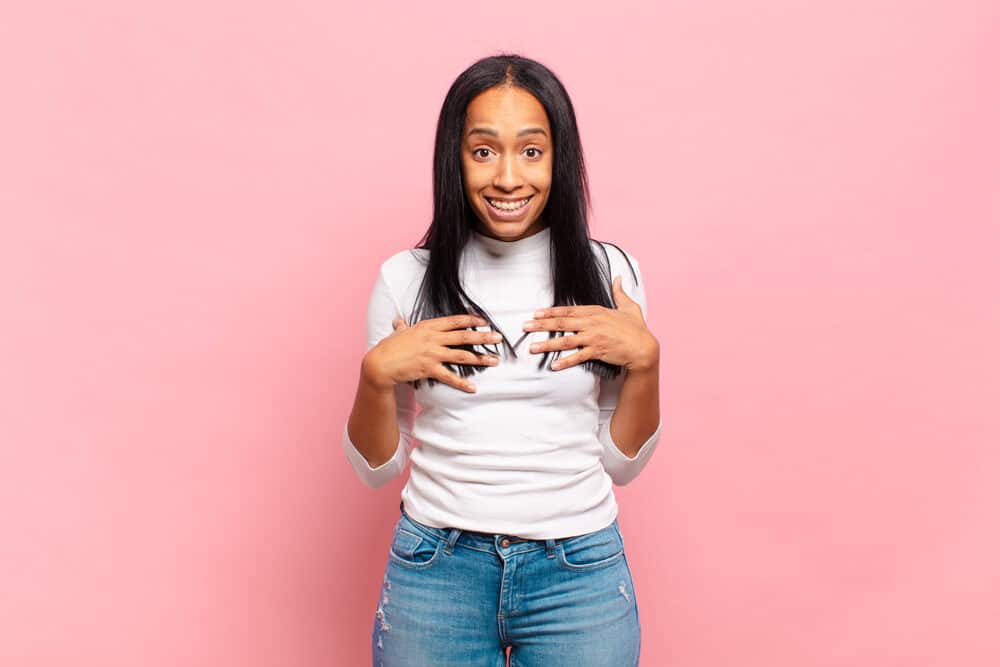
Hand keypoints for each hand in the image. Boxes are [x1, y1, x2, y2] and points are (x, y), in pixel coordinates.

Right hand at [363, 314, 501, 392]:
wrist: (380, 363)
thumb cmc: (388, 347)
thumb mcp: (397, 333)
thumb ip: (402, 327)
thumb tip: (398, 321)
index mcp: (427, 327)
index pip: (454, 321)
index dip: (471, 320)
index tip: (485, 321)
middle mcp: (433, 338)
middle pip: (464, 336)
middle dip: (483, 337)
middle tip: (498, 338)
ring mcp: (432, 353)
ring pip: (462, 355)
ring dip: (480, 358)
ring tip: (494, 361)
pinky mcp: (429, 368)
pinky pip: (450, 376)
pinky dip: (462, 383)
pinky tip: (473, 388)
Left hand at [523, 275, 658, 371]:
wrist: (644, 347)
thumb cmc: (636, 328)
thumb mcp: (629, 306)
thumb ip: (620, 292)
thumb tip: (619, 278)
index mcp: (596, 312)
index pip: (568, 310)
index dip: (550, 312)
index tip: (536, 313)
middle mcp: (592, 323)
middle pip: (562, 323)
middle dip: (541, 325)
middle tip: (525, 326)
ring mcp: (593, 338)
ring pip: (566, 340)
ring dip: (547, 344)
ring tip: (533, 347)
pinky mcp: (597, 351)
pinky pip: (578, 357)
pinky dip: (565, 361)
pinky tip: (553, 365)